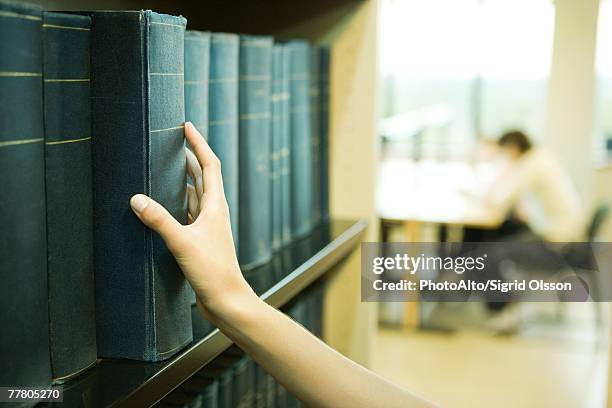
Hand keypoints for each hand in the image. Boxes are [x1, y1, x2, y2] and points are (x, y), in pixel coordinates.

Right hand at [129, 122, 253, 321]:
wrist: (227, 299)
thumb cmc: (212, 271)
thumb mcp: (182, 243)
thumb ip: (159, 221)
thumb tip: (136, 198)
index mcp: (215, 205)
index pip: (209, 165)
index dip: (198, 144)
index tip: (187, 126)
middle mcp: (214, 211)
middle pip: (203, 175)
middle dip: (190, 156)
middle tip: (173, 141)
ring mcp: (209, 225)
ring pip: (196, 194)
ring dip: (185, 178)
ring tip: (167, 165)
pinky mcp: (202, 239)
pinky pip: (190, 212)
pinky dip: (180, 202)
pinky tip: (168, 203)